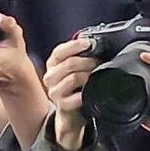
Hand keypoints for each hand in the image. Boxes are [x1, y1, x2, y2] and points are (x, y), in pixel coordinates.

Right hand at [42, 36, 97, 150]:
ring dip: (88, 75)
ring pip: (73, 78)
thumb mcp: (75, 66)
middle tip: (99, 62)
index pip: (59, 51)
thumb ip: (80, 54)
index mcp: (53, 63)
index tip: (89, 44)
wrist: (72, 108)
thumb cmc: (76, 83)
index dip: (75, 46)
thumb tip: (95, 42)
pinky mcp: (61, 105)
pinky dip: (85, 93)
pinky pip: (75, 97)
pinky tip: (89, 90)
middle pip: (69, 64)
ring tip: (95, 75)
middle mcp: (50, 77)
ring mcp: (54, 91)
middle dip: (88, 61)